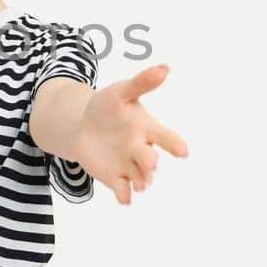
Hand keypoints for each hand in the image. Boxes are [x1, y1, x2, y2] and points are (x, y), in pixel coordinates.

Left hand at [71, 64, 187, 204]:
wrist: (83, 126)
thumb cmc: (108, 107)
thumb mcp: (120, 92)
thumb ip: (141, 83)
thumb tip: (164, 67)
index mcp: (147, 128)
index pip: (166, 136)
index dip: (175, 144)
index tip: (182, 151)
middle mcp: (142, 149)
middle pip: (150, 159)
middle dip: (150, 162)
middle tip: (150, 164)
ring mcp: (130, 166)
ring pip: (140, 177)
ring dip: (141, 181)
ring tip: (140, 184)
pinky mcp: (116, 178)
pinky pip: (123, 190)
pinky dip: (124, 195)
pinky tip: (125, 199)